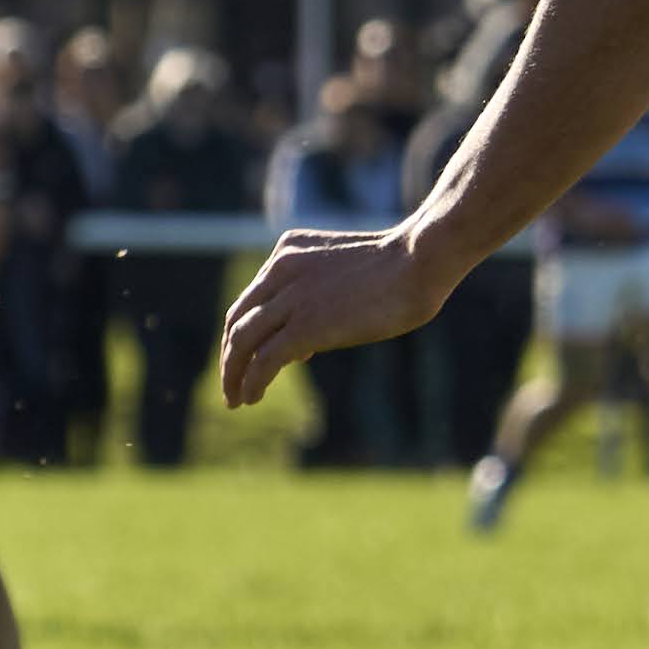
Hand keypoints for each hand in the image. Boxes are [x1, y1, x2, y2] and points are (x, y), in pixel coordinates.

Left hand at [217, 224, 441, 405]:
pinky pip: (264, 359)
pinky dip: (251, 382)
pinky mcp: (304, 326)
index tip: (252, 356)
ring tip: (235, 398)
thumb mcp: (346, 272)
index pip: (253, 296)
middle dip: (230, 354)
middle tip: (231, 382)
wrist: (418, 262)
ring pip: (242, 341)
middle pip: (238, 318)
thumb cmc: (402, 266)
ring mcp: (291, 298)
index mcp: (290, 249)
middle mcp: (281, 269)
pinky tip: (250, 398)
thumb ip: (320, 298)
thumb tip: (301, 347)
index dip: (247, 329)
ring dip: (233, 373)